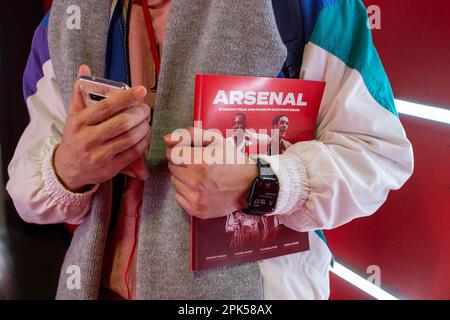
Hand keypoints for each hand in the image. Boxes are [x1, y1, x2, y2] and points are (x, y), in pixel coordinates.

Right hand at [54, 65, 150, 191]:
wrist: (68, 169)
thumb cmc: (75, 138)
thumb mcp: (73, 115)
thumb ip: (80, 92)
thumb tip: (85, 68)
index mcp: (79, 122)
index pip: (106, 106)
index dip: (126, 97)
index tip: (140, 91)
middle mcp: (88, 139)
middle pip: (122, 123)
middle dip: (139, 113)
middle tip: (145, 108)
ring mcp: (99, 155)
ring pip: (130, 138)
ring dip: (144, 127)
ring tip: (146, 121)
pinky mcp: (110, 167)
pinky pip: (132, 153)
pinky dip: (143, 142)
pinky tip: (145, 135)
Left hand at [164, 127, 257, 219]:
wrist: (250, 186)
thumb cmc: (232, 160)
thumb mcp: (215, 140)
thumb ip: (189, 134)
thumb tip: (167, 139)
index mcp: (201, 162)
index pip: (172, 153)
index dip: (178, 150)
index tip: (186, 151)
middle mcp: (197, 182)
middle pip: (172, 167)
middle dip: (181, 162)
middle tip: (195, 162)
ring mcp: (197, 198)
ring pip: (174, 182)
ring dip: (183, 177)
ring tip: (199, 175)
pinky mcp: (197, 210)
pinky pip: (179, 197)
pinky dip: (186, 191)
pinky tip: (200, 188)